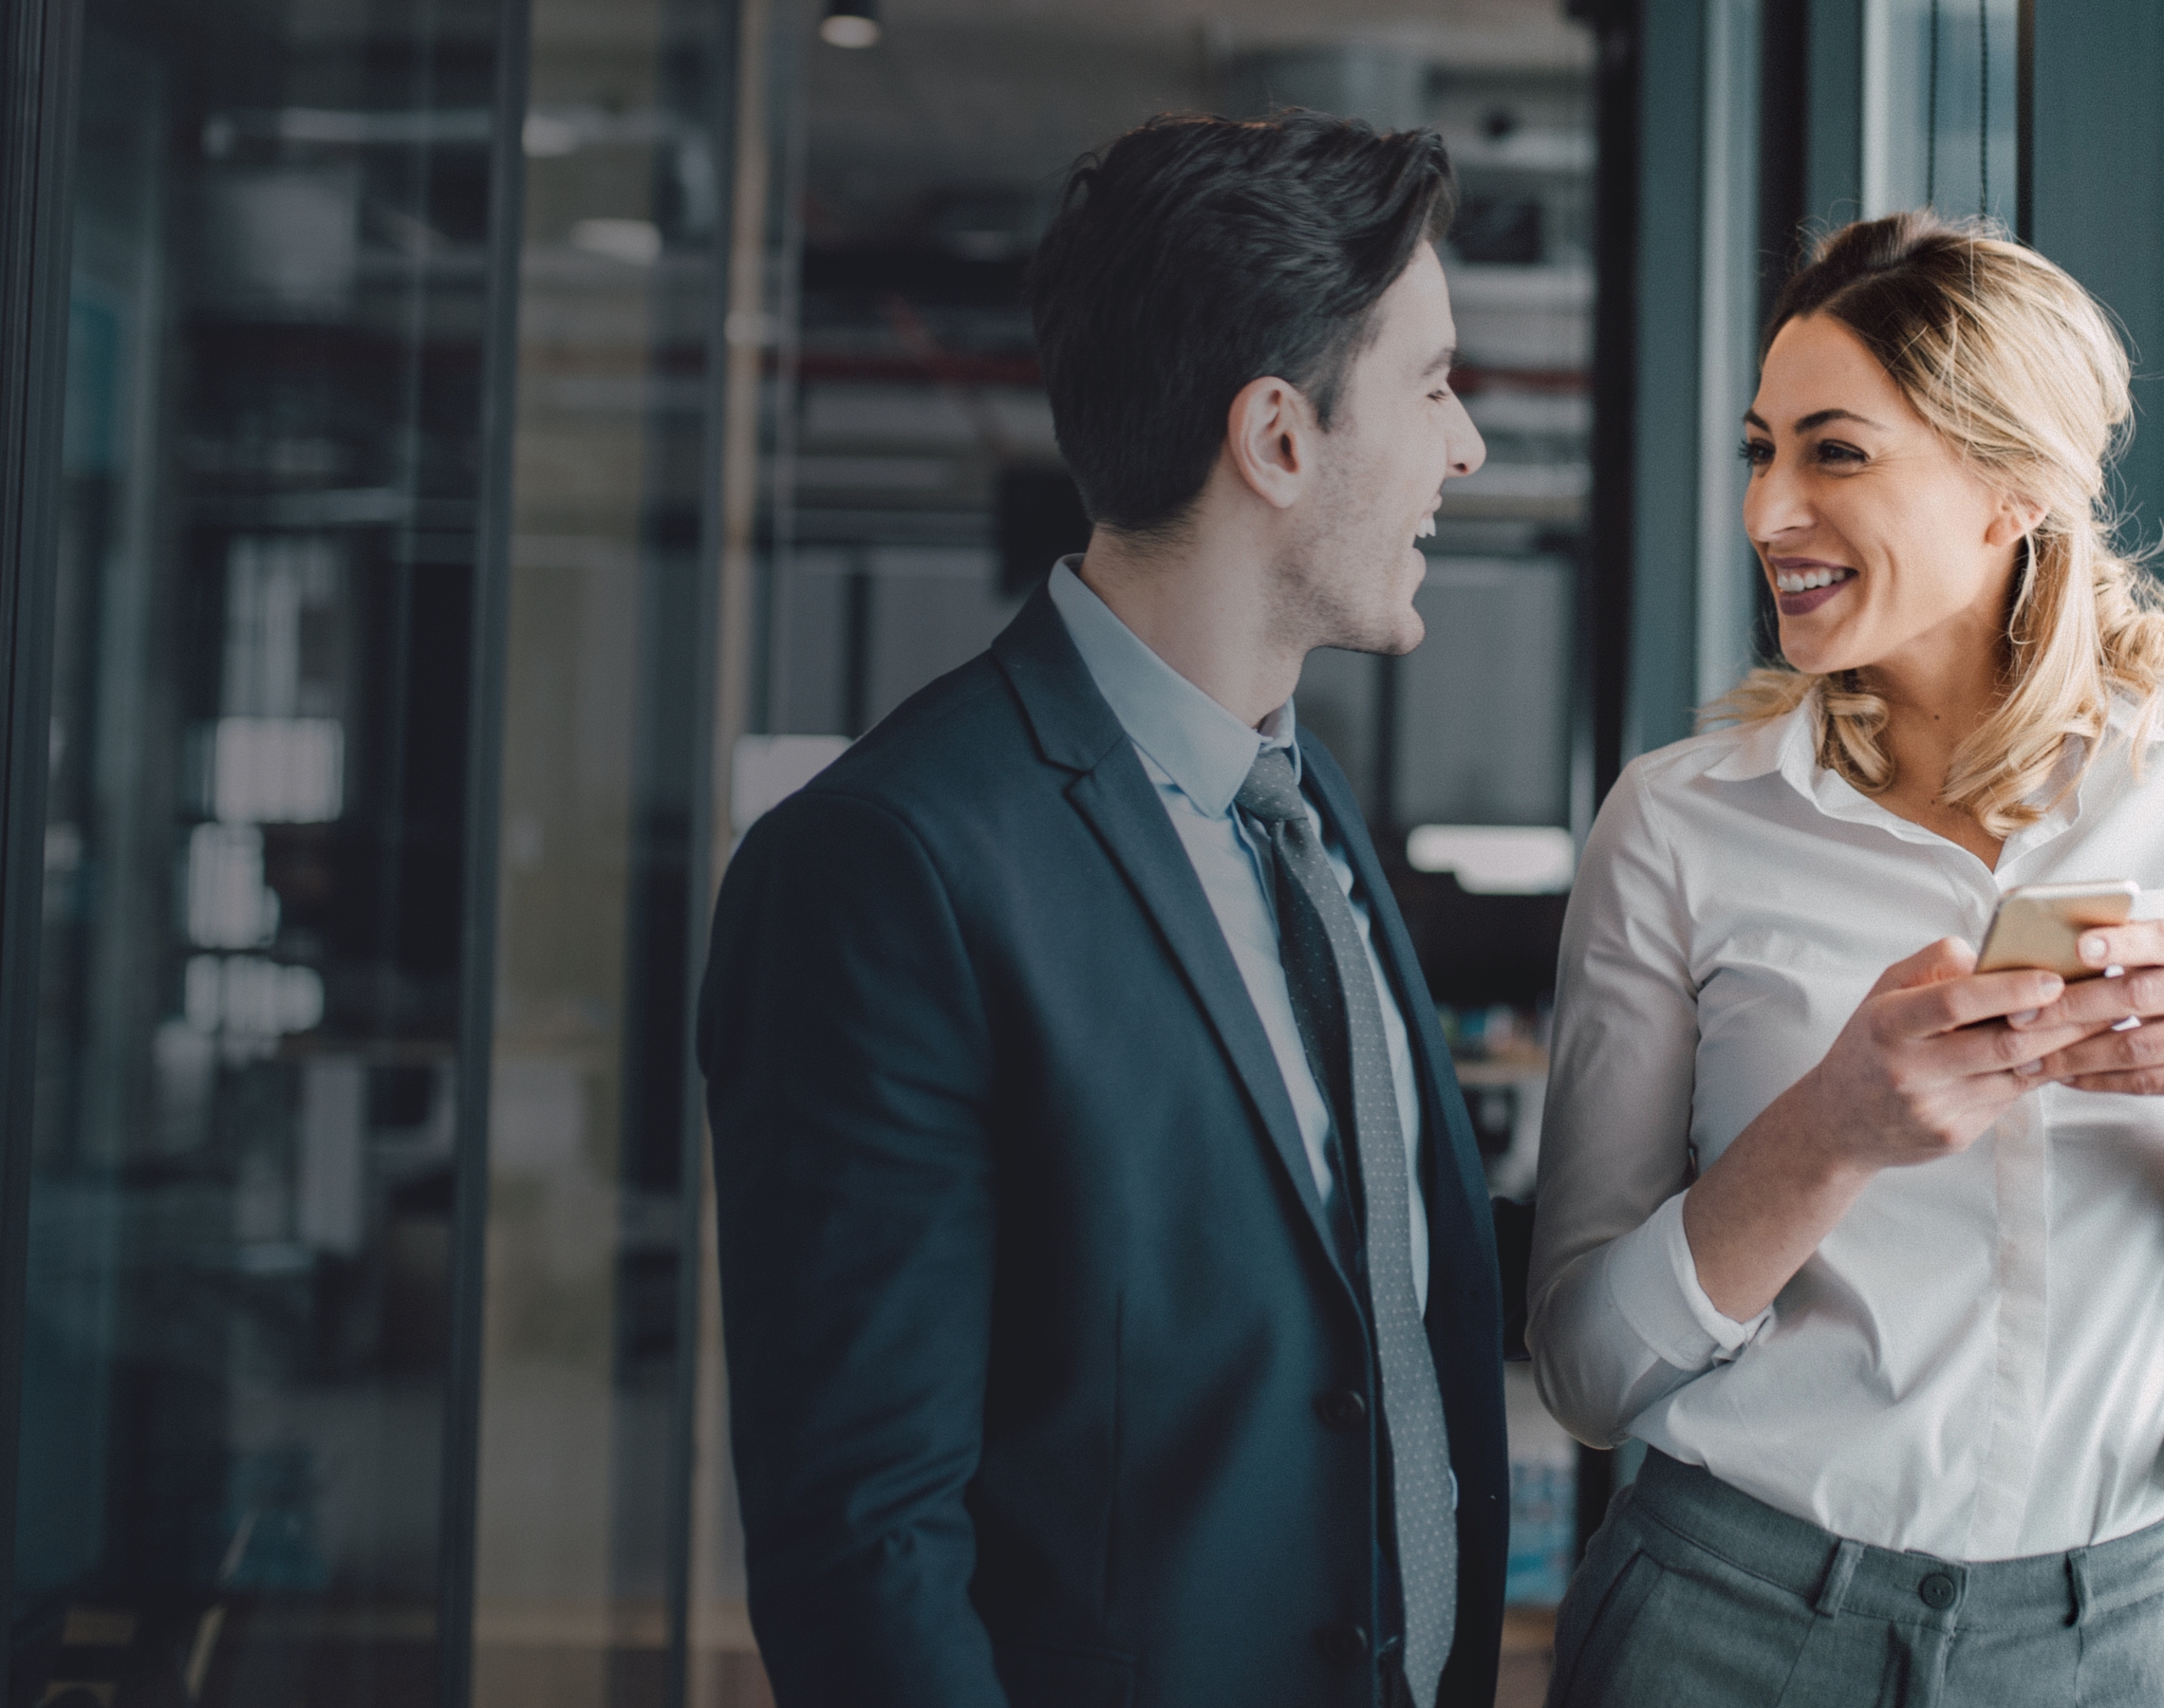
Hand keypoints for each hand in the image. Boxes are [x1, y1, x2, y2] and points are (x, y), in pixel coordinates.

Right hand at [1791, 937, 2090, 1173]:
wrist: (1838, 1122)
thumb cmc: (1867, 1047)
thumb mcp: (1882, 993)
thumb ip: (1932, 965)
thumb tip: (1989, 953)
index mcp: (1888, 1025)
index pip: (1955, 1002)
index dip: (2010, 989)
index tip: (2052, 977)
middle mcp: (1909, 1070)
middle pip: (2002, 1044)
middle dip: (2059, 1020)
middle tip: (2098, 999)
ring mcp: (1933, 1108)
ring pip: (2015, 1074)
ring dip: (2060, 1048)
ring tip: (2091, 1024)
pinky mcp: (1954, 1136)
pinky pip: (2007, 1099)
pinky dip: (2033, 1074)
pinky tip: (2050, 1056)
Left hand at [2011, 919, 2163, 1092]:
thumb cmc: (2163, 975)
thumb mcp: (2156, 949)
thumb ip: (2123, 940)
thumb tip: (2057, 937)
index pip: (2157, 941)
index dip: (2122, 944)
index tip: (2081, 947)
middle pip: (2135, 995)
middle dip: (2072, 1006)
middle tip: (2021, 1016)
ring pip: (2134, 1046)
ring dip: (2073, 1054)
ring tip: (2026, 1058)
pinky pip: (2143, 1080)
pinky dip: (2098, 1079)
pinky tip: (2062, 1074)